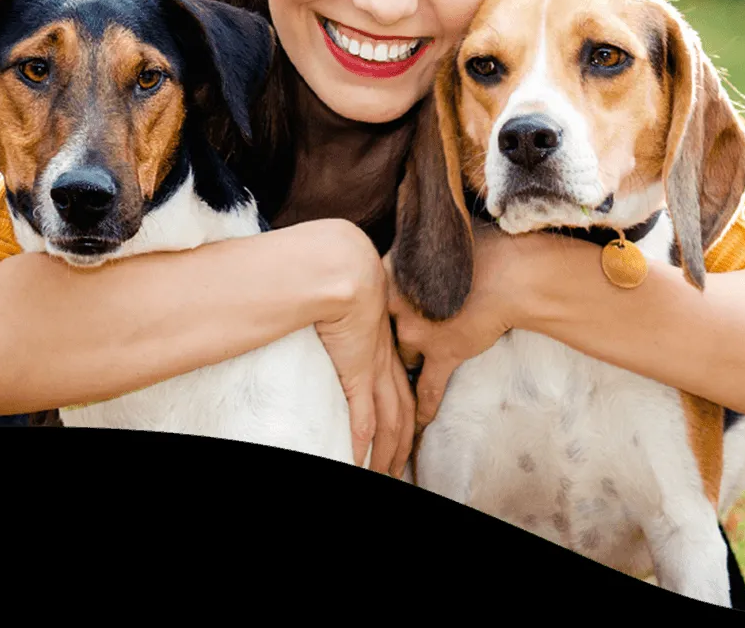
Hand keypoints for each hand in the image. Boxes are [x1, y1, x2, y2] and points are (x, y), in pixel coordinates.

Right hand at [314, 223, 415, 477]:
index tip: (405, 436)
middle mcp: (386, 361)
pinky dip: (363, 443)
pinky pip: (363, 417)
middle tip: (398, 470)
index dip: (406, 416)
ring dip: (387, 453)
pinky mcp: (357, 372)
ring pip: (389, 422)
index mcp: (386, 345)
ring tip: (383, 475)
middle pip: (402, 414)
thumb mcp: (354, 295)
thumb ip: (350, 310)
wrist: (346, 268)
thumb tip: (337, 317)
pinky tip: (359, 461)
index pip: (402, 390)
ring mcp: (373, 368)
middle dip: (401, 446)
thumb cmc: (345, 273)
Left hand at [387, 221, 526, 430]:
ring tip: (401, 378)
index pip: (372, 295)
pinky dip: (424, 406)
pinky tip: (419, 422)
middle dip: (384, 338)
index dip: (373, 307)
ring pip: (401, 357)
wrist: (509, 273)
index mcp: (393, 272)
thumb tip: (403, 258)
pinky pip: (428, 388)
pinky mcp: (442, 353)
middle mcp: (397, 303)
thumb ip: (412, 258)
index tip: (368, 316)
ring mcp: (418, 332)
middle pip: (382, 329)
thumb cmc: (478, 250)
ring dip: (405, 364)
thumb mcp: (434, 247)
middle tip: (383, 345)